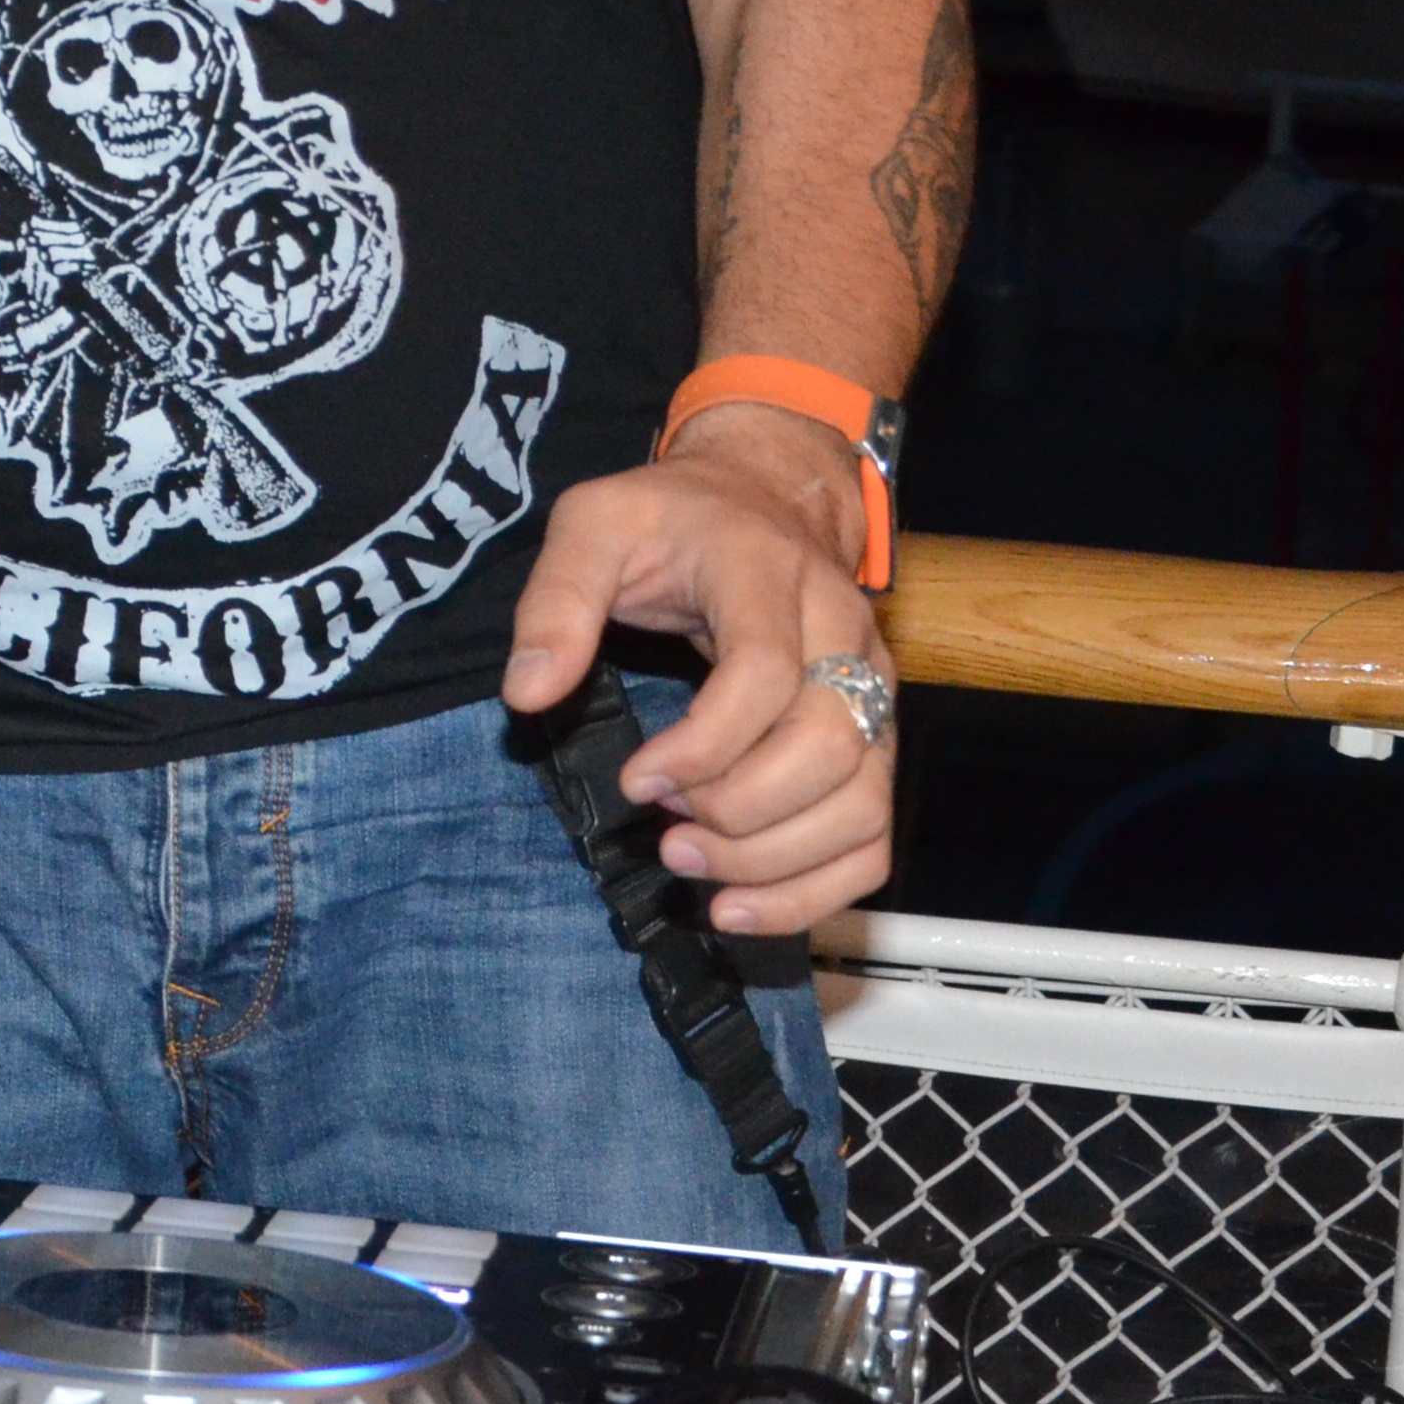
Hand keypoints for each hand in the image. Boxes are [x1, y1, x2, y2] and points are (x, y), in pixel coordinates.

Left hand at [500, 405, 891, 937]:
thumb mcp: (592, 526)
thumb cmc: (670, 519)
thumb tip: (527, 694)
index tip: (636, 781)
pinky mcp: (876, 739)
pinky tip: (743, 905)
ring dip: (777, 861)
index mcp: (769, 573)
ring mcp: (872, 690)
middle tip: (664, 830)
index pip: (766, 672)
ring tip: (691, 868)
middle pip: (829, 745)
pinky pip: (874, 835)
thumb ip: (556, 602)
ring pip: (863, 802)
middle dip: (741, 809)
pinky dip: (818, 888)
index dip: (705, 744)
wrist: (760, 498)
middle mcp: (842, 633)